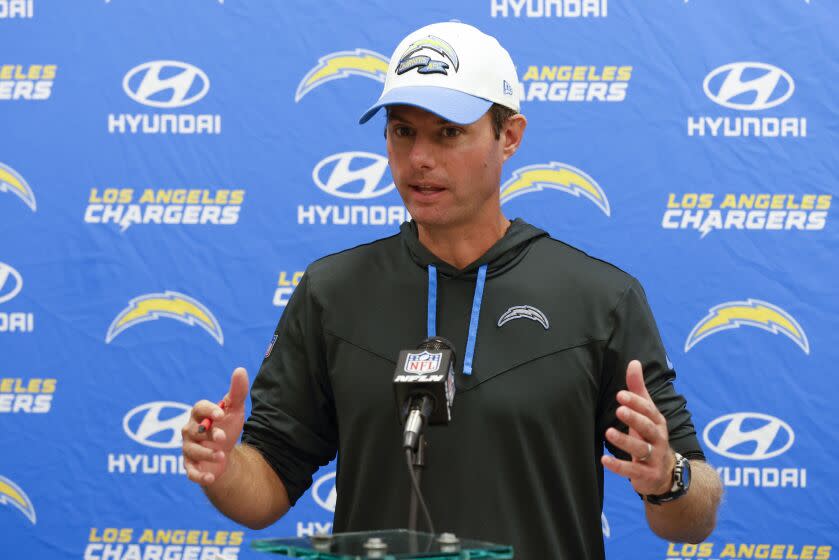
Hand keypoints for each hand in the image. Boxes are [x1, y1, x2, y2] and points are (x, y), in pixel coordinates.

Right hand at [182, 367, 248, 486]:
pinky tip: (211, 478)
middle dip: (208, 434)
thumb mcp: (235, 409)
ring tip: (222, 456)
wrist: (225, 453)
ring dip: (206, 454)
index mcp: (199, 414)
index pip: (199, 408)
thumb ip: (237, 392)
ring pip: (192, 451)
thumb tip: (240, 370)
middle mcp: (190, 431)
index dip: (209, 410)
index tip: (221, 414)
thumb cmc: (227, 426)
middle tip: (223, 438)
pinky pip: (190, 472)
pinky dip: (199, 476)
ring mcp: (189, 449)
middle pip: (195, 431)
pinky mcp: (190, 466)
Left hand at [601, 360, 674, 495]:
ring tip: (608, 432)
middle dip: (634, 418)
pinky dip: (618, 466)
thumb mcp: (646, 413)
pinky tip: (604, 460)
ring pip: (641, 448)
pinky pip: (632, 470)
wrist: (666, 474)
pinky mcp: (647, 475)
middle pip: (648, 427)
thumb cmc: (650, 436)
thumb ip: (638, 389)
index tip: (621, 394)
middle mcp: (659, 439)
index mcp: (657, 422)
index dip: (636, 402)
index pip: (649, 410)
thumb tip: (634, 362)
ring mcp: (654, 458)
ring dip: (624, 440)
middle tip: (619, 409)